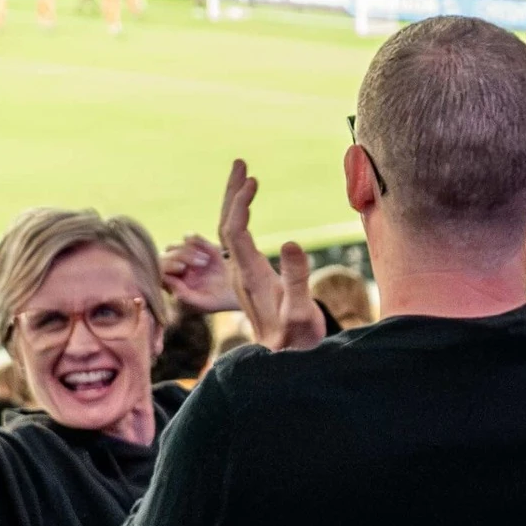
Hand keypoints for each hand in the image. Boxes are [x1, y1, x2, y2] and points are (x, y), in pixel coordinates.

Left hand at [160, 234, 237, 315]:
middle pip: (164, 256)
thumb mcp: (202, 303)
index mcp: (174, 284)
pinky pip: (189, 237)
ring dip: (188, 251)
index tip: (183, 269)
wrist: (243, 288)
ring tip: (205, 262)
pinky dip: (196, 241)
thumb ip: (182, 294)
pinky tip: (208, 253)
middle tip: (198, 263)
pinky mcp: (200, 245)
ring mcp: (187, 256)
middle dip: (179, 257)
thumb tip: (166, 279)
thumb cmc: (221, 300)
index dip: (167, 266)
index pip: (159, 271)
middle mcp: (177, 270)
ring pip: (173, 246)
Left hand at [216, 160, 323, 352]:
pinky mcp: (248, 277)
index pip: (234, 232)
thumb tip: (290, 242)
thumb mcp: (300, 312)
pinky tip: (246, 208)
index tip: (253, 180)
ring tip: (243, 176)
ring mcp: (241, 275)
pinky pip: (236, 240)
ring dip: (234, 202)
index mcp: (249, 277)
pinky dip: (240, 217)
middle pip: (225, 226)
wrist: (285, 362)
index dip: (240, 204)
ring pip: (228, 232)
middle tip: (240, 163)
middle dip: (232, 193)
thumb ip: (296, 279)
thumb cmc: (296, 340)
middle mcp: (239, 273)